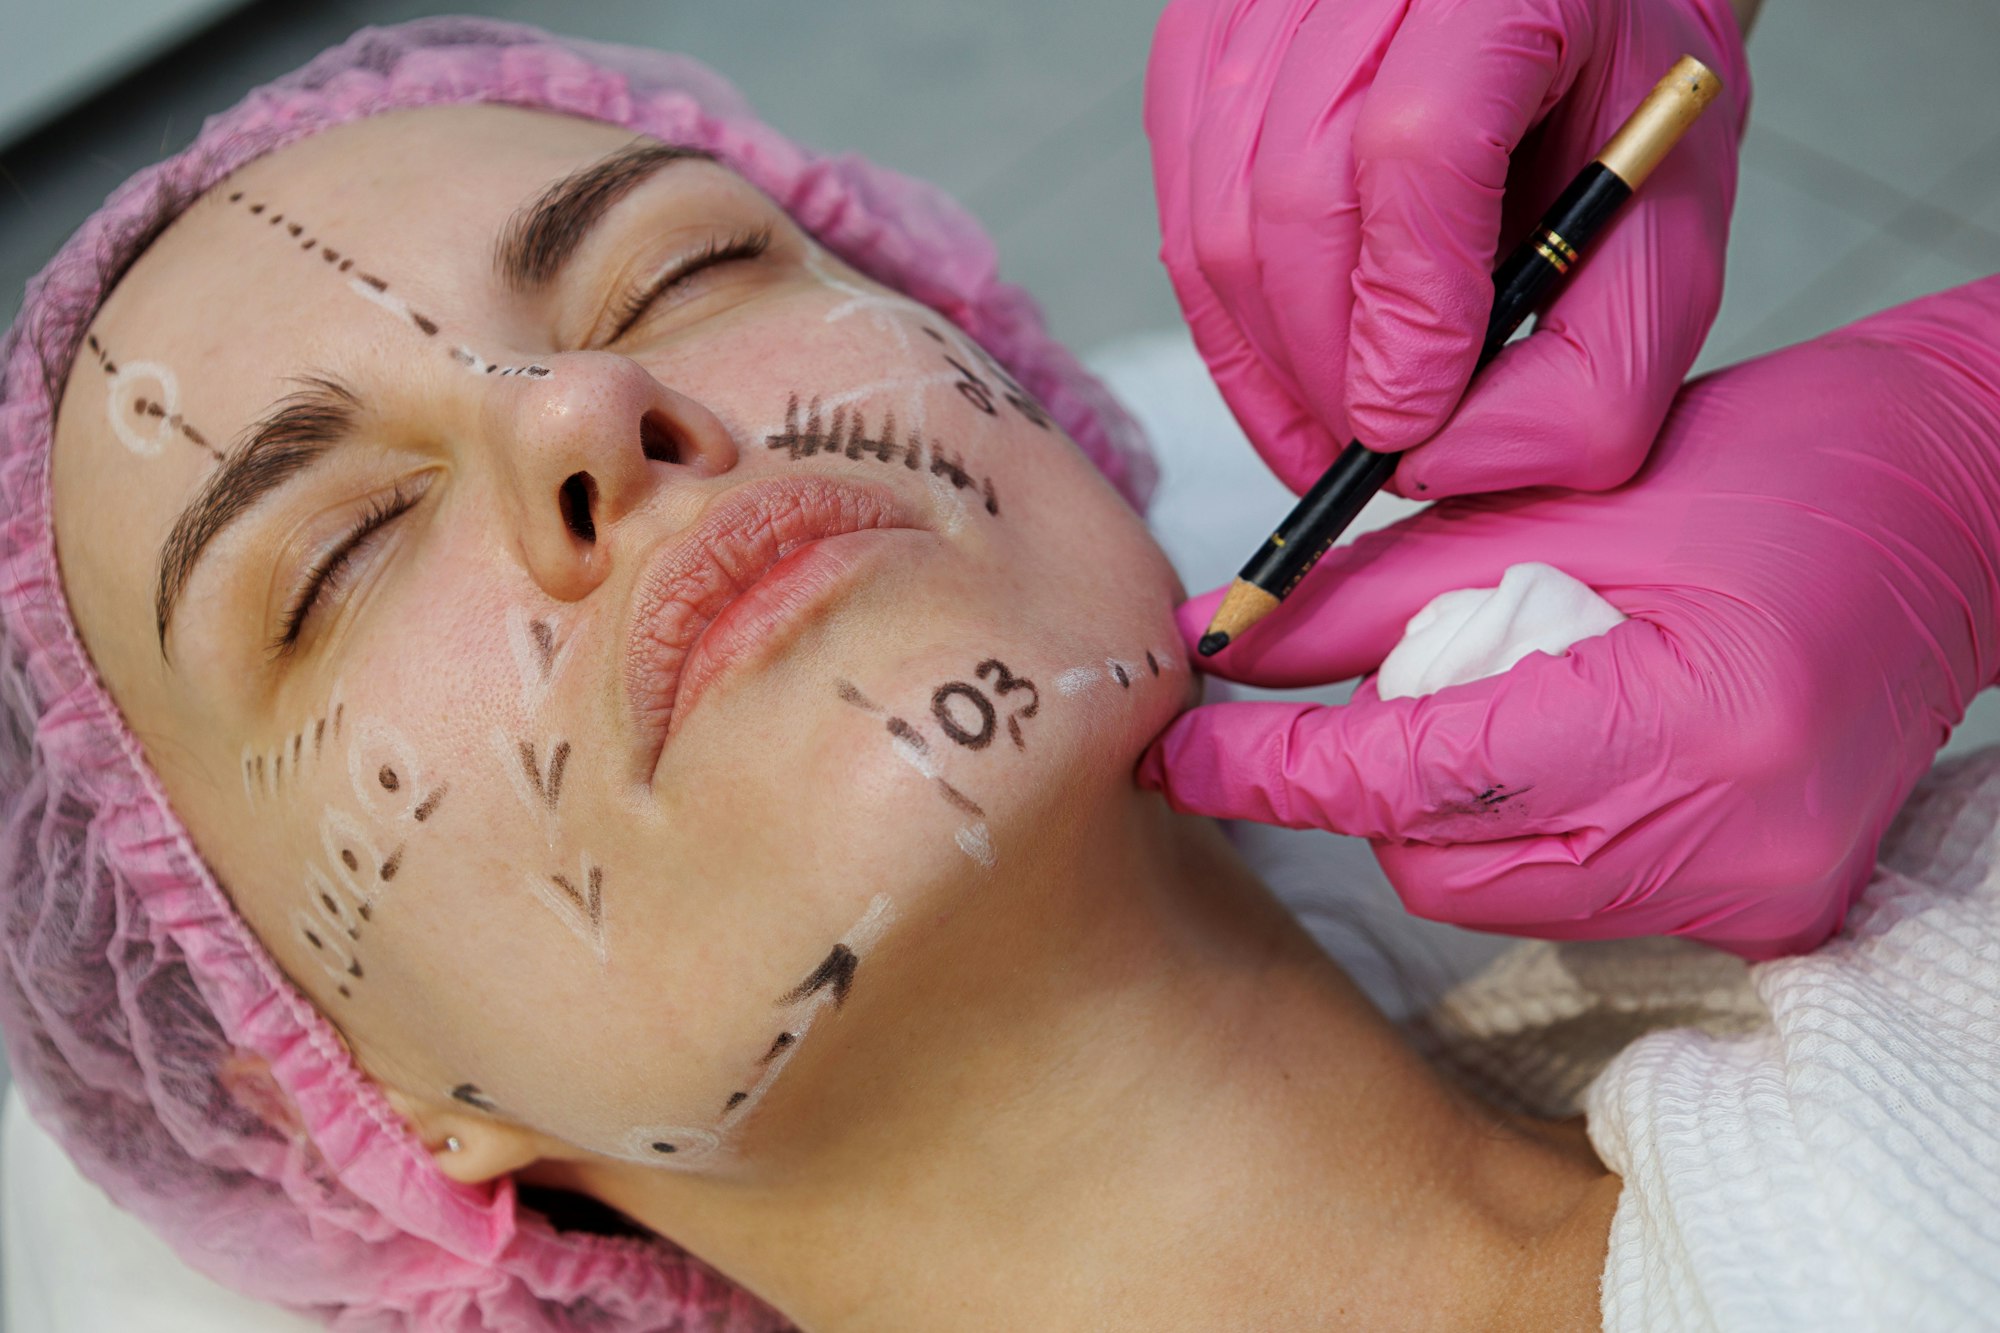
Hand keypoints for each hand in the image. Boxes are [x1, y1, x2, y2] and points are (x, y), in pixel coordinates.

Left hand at [1141, 281, 1999, 958]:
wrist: (1959, 509)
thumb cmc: (1776, 469)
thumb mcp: (1559, 503)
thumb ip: (1376, 594)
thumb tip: (1231, 648)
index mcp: (1683, 716)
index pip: (1416, 775)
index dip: (1275, 770)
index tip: (1175, 755)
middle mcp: (1728, 839)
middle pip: (1439, 861)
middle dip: (1361, 786)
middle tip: (1362, 691)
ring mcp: (1754, 892)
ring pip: (1492, 892)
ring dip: (1439, 810)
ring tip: (1492, 693)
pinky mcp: (1766, 912)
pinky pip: (1569, 898)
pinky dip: (1519, 831)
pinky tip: (1555, 740)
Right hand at [1145, 0, 1748, 497]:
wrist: (1562, 8)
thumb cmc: (1609, 105)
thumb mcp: (1666, 234)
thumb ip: (1591, 372)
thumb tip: (1434, 463)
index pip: (1419, 146)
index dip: (1402, 308)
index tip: (1404, 423)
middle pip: (1290, 196)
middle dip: (1322, 365)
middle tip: (1368, 448)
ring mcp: (1261, 3)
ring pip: (1212, 221)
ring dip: (1267, 360)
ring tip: (1332, 417)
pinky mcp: (1201, 46)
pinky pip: (1176, 216)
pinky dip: (1228, 321)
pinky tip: (1291, 352)